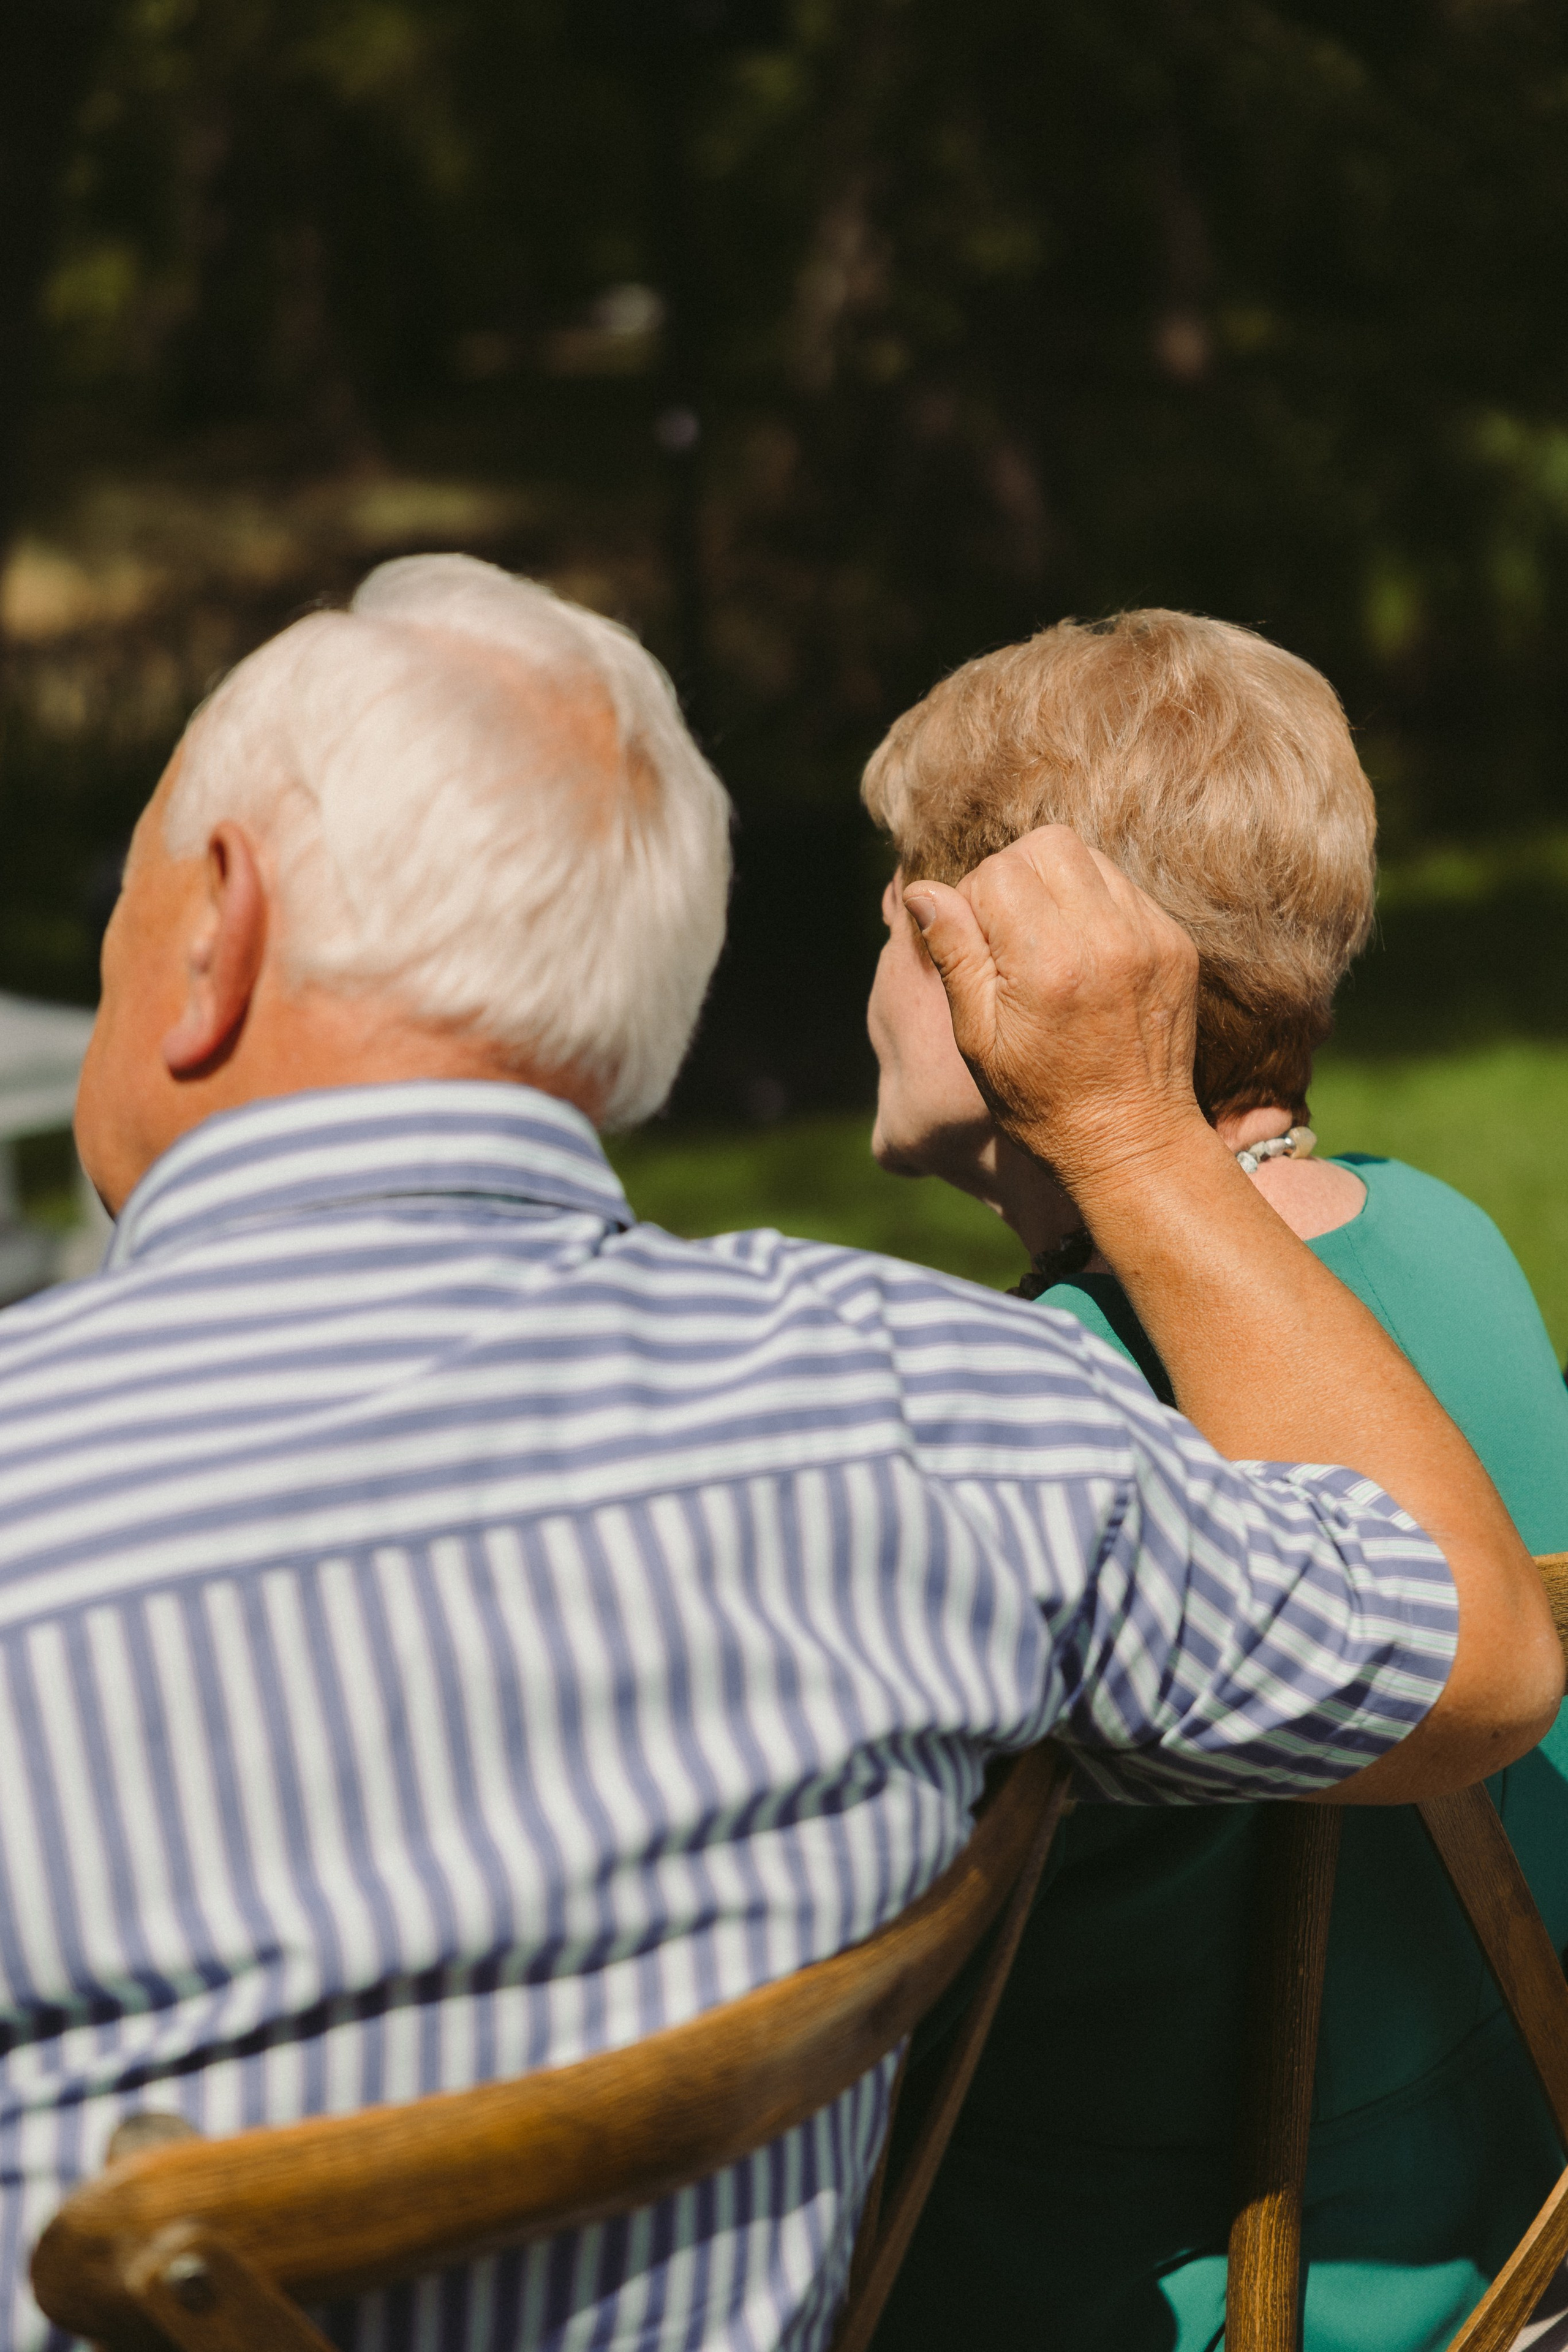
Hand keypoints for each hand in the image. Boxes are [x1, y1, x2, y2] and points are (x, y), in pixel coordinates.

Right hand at [903, 825, 1205, 1198]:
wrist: (1132, 1141)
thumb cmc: (1041, 1102)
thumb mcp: (978, 1039)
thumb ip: (954, 955)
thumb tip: (924, 890)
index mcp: (1049, 965)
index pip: (998, 872)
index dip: (972, 898)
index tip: (976, 943)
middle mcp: (1106, 940)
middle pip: (1047, 845)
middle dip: (1015, 874)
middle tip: (1007, 929)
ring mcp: (1150, 938)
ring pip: (1089, 858)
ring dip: (1056, 885)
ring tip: (1045, 942)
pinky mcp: (1175, 944)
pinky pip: (1124, 889)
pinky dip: (1094, 906)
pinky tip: (1082, 955)